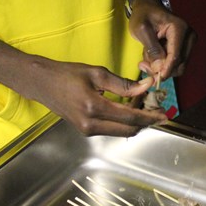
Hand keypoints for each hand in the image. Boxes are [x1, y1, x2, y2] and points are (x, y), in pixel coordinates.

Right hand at [22, 56, 166, 136]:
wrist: (41, 83)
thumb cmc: (67, 74)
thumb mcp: (97, 73)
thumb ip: (123, 83)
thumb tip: (146, 87)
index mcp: (94, 108)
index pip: (131, 118)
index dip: (150, 117)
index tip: (164, 114)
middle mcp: (91, 124)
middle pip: (129, 130)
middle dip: (145, 121)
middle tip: (156, 109)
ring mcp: (87, 130)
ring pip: (121, 132)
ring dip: (135, 122)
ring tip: (143, 105)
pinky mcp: (85, 131)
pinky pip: (112, 130)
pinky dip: (124, 122)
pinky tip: (128, 108)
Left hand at [127, 0, 195, 80]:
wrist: (147, 8)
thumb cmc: (143, 15)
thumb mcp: (141, 29)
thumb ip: (151, 48)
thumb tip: (159, 68)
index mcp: (180, 28)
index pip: (176, 55)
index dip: (167, 69)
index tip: (156, 79)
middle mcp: (189, 36)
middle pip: (180, 64)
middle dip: (163, 69)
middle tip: (144, 66)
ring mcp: (188, 43)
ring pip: (178, 66)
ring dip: (162, 68)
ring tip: (146, 60)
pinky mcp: (185, 48)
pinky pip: (176, 64)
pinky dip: (163, 65)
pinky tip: (152, 58)